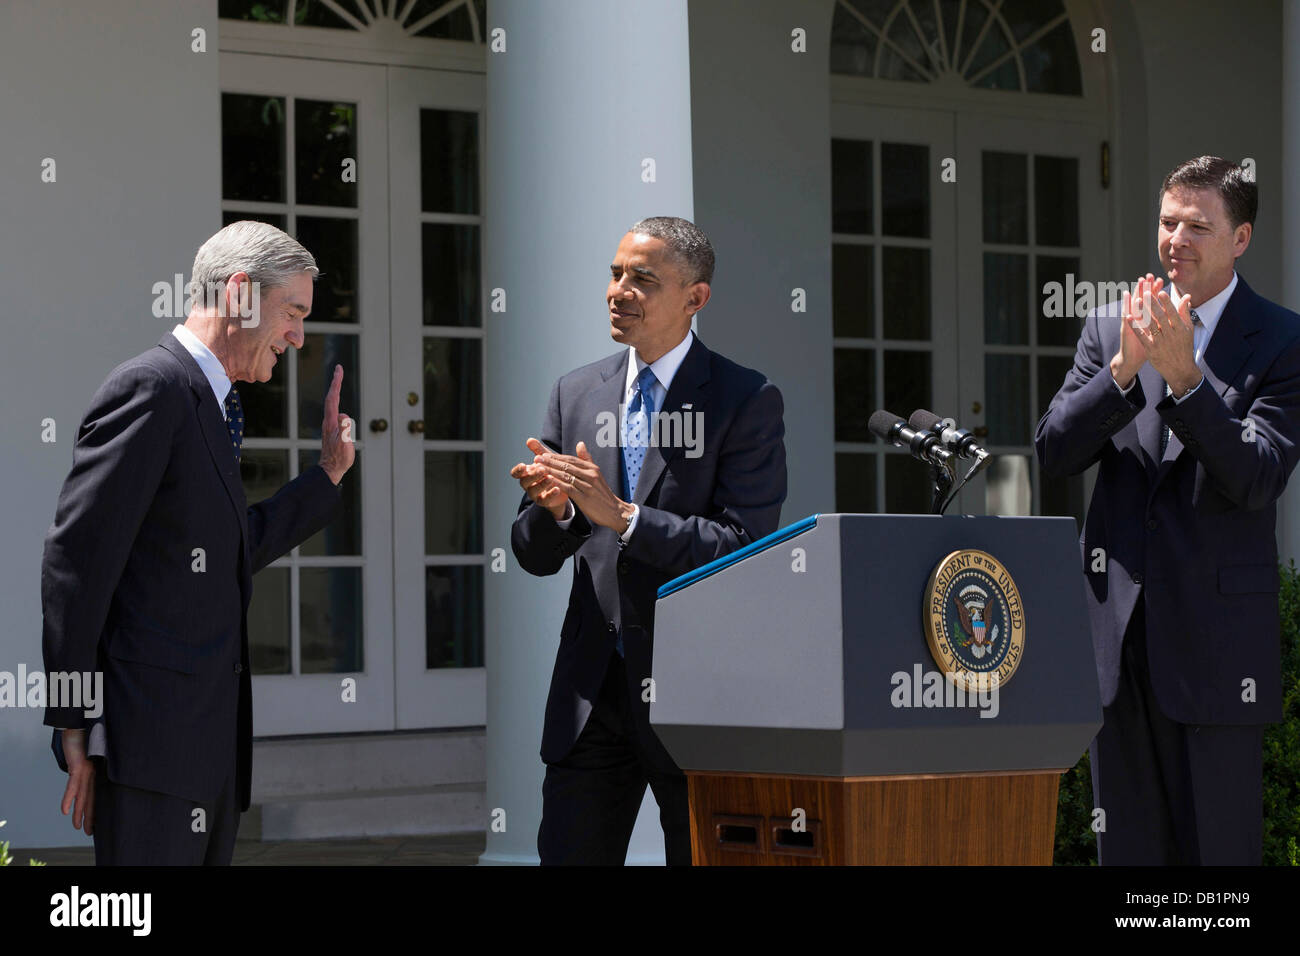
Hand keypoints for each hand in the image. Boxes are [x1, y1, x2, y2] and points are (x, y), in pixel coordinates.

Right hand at [59, 729, 94, 835]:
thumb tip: (82, 768)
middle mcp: (92, 772)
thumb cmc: (83, 734)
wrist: (81, 721)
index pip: (94, 792)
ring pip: (83, 795)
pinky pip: (73, 784)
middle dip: (90, 816)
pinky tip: (64, 811)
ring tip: (78, 827)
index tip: (95, 821)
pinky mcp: (78, 765)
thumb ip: (83, 762)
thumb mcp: (83, 752)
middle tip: (90, 832)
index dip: (94, 807)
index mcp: (94, 770)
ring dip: (79, 812)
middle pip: (91, 797)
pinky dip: (68, 798)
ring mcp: (86, 769)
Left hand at [319, 365, 355, 484]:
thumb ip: (344, 430)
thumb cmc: (339, 458)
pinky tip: (338, 401)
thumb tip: (344, 415)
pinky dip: (336, 400)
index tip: (339, 370)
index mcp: (331, 422)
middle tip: (338, 369)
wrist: (330, 469)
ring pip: (332, 403)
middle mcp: (328, 420)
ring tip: (338, 380)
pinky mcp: (332, 429)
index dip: (336, 383)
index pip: (333, 398)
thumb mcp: (344, 444)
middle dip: (335, 382)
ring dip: (335, 390)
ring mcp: (329, 425)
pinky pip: (334, 410)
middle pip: (331, 397)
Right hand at [510, 438, 569, 520]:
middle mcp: (528, 485)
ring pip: (533, 491)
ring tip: (551, 477)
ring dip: (542, 484)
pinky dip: (551, 494)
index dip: (517, 470)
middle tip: (541, 469)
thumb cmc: (551, 471)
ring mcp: (535, 494)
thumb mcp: (546, 460)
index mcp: (526, 474)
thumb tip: (529, 440)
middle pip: (524, 481)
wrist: (562, 488)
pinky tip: (558, 488)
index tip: (523, 465)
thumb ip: (538, 451)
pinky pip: (545, 500)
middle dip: (532, 475)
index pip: (516, 473)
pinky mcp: (544, 502)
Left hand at [534, 440, 632, 533]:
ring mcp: (588, 486)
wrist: (615, 511)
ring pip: (566, 476)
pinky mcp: (585, 498)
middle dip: (550, 462)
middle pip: (567, 466)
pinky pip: (568, 488)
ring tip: (538, 468)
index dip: (556, 457)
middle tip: (537, 458)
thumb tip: (580, 444)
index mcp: (592, 468)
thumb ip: (587, 459)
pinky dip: (557, 483)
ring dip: (551, 471)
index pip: (571, 459)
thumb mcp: (597, 474)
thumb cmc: (602, 494)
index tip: (542, 454)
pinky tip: (548, 481)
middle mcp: (591, 475)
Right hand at [1110, 273, 1159, 387]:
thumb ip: (1165, 323)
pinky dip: (1127, 305)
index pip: (1152, 302)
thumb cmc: (1147, 347)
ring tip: (1139, 282)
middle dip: (1146, 288)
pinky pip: (1127, 314)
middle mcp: (1138, 319)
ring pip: (1134, 304)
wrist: (1132, 360)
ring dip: (1136, 292)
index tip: (1160, 280)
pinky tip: (1127, 296)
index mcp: (1147, 319)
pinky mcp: (1126, 327)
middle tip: (1148, 276)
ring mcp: (1131, 322)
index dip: (1155, 291)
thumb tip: (1175, 314)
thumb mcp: (1158, 334)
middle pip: (1142, 300)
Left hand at [1131, 283, 1200, 396]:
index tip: (1161, 292)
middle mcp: (1171, 335)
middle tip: (1146, 292)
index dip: (1167, 302)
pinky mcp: (1151, 349)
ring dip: (1142, 313)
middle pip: (1160, 317)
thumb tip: (1186, 296)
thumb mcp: (1188, 330)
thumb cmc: (1184, 346)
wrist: (1180, 369)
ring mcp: (1160, 342)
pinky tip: (1129, 318)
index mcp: (1181, 329)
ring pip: (1150, 325)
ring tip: (1136, 301)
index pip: (1173, 313)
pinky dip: (1135, 327)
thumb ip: (1185, 313)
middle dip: (1153, 304)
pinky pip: (1142, 336)